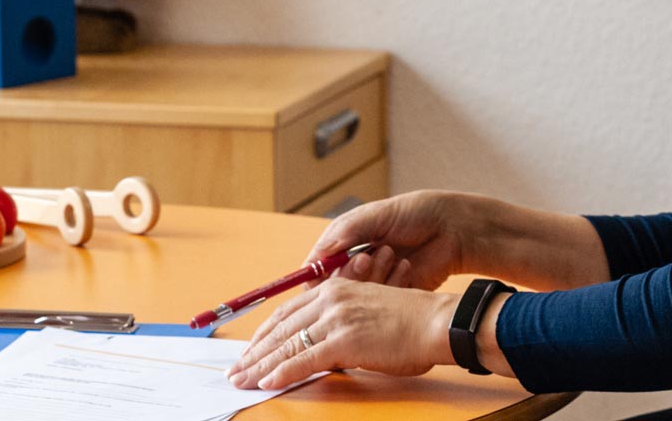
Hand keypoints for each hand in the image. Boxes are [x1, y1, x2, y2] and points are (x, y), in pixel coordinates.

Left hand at [226, 278, 456, 389]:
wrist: (436, 322)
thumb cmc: (409, 323)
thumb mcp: (366, 314)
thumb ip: (339, 326)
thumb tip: (319, 350)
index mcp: (334, 290)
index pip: (287, 313)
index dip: (265, 334)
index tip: (250, 351)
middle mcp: (330, 300)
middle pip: (280, 328)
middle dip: (254, 352)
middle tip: (235, 370)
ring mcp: (336, 319)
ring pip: (287, 345)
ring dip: (259, 365)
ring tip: (241, 380)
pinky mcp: (344, 340)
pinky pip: (304, 359)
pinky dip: (282, 372)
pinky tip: (266, 382)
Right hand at [304, 190, 473, 291]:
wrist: (453, 228)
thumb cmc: (414, 214)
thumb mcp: (374, 216)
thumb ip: (343, 234)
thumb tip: (316, 257)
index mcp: (346, 246)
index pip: (318, 272)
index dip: (316, 277)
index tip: (322, 276)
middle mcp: (359, 268)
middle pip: (334, 290)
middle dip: (347, 275)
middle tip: (365, 258)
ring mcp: (377, 285)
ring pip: (357, 300)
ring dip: (371, 278)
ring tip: (391, 254)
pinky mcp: (396, 300)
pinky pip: (382, 306)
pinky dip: (391, 286)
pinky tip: (406, 266)